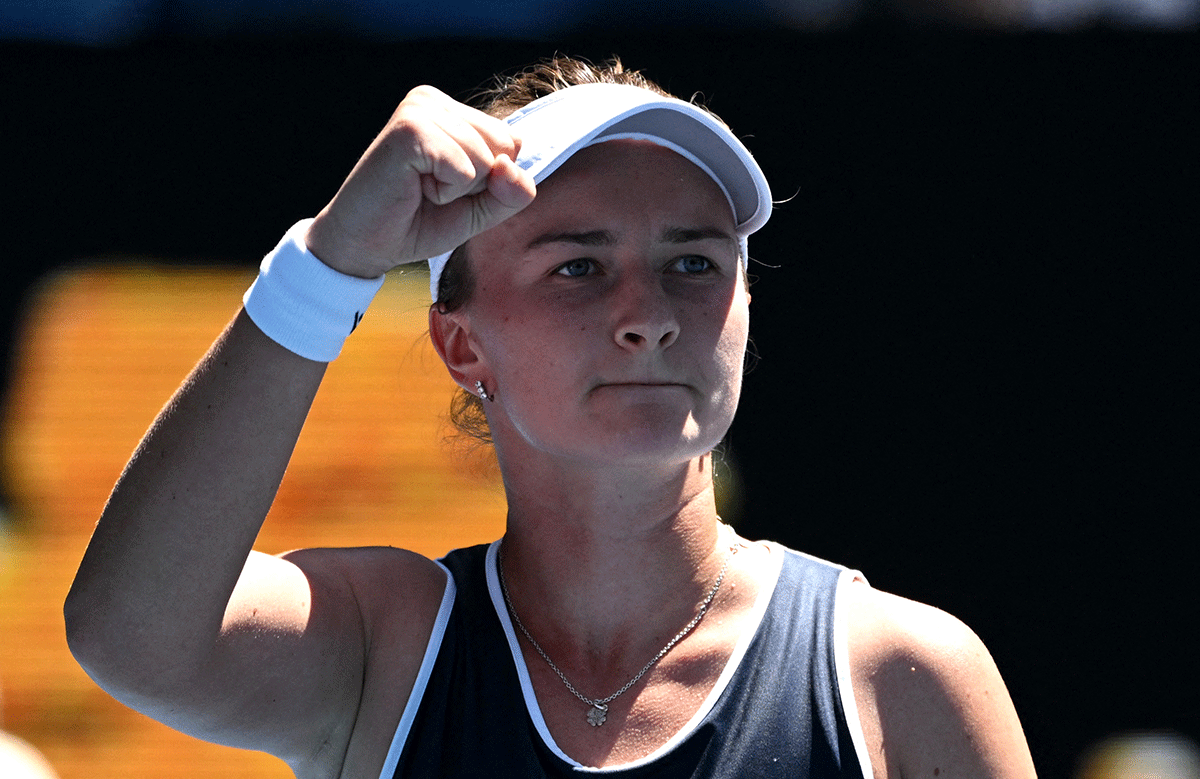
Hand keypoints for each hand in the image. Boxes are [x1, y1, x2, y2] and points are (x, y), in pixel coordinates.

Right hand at [305, 86, 536, 277]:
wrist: (366, 245)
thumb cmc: (419, 222)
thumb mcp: (480, 210)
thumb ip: (513, 192)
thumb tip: (511, 167)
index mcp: (450, 110)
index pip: (512, 142)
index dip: (488, 181)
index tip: (445, 187)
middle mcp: (433, 101)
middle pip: (504, 147)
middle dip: (476, 184)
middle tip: (430, 190)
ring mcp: (419, 110)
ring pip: (485, 159)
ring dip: (457, 190)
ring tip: (419, 188)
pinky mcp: (409, 129)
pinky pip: (464, 168)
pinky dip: (445, 191)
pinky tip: (413, 187)